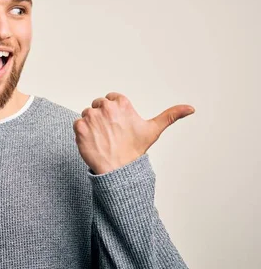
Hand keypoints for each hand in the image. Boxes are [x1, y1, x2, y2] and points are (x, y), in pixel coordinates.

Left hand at [73, 92, 194, 174]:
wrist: (118, 170)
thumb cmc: (135, 150)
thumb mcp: (154, 129)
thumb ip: (171, 115)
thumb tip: (191, 108)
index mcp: (122, 103)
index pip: (110, 99)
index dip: (113, 112)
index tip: (118, 124)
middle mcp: (106, 107)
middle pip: (97, 106)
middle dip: (102, 117)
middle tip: (110, 133)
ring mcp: (92, 117)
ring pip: (86, 114)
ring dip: (91, 125)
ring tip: (102, 138)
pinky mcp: (80, 127)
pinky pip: (77, 124)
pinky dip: (82, 132)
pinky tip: (93, 141)